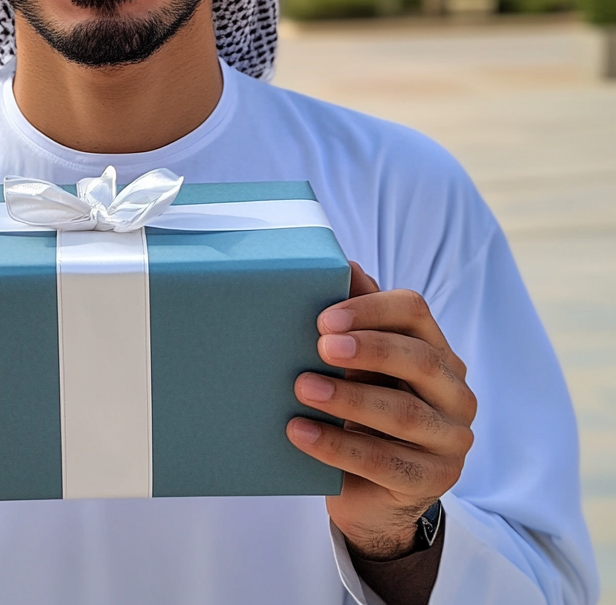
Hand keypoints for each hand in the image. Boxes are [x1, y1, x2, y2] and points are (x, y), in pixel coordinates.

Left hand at [286, 262, 475, 559]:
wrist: (370, 490)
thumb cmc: (363, 412)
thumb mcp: (360, 365)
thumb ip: (357, 319)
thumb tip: (344, 266)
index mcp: (437, 351)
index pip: (414, 312)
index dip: (371, 310)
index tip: (324, 319)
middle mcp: (455, 392)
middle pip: (419, 359)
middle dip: (368, 350)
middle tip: (320, 347)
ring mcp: (450, 440)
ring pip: (404, 413)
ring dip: (349, 398)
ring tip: (302, 388)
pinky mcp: (433, 481)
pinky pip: (386, 463)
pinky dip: (338, 446)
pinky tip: (300, 433)